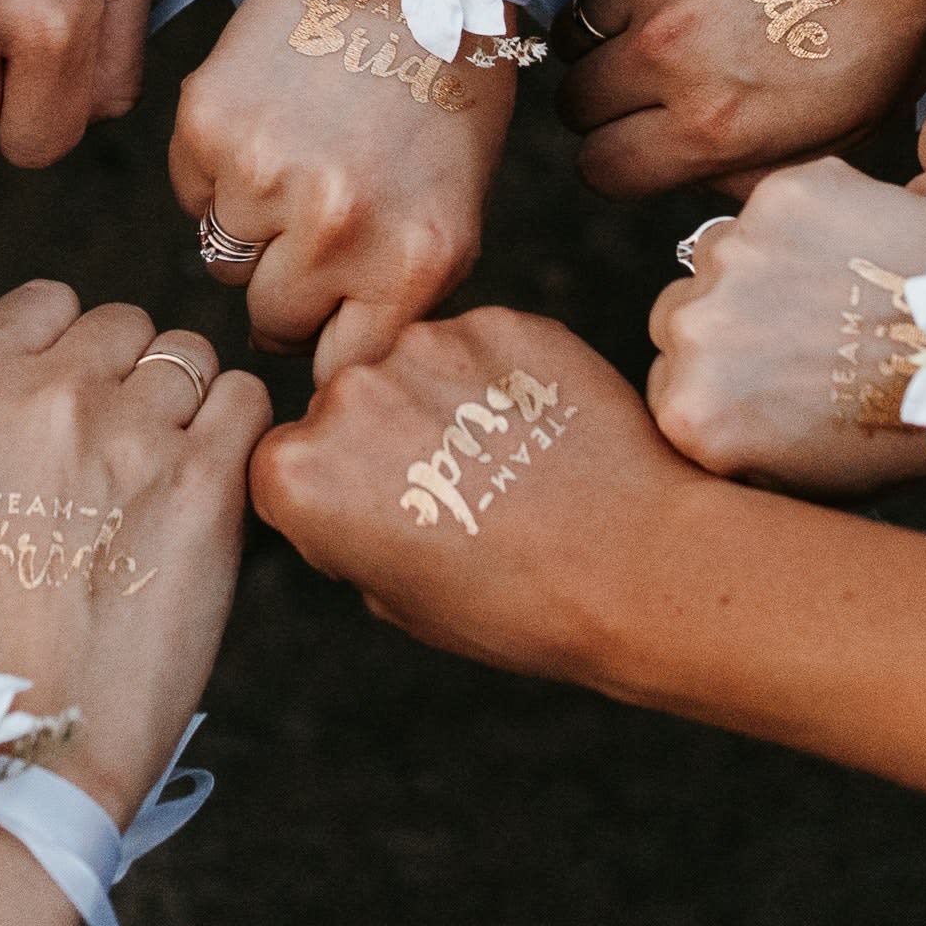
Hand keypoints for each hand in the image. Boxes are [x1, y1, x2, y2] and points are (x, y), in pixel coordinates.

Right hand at [0, 283, 268, 817]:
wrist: (37, 744)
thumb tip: (10, 406)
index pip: (47, 301)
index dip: (73, 346)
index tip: (85, 394)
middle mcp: (49, 398)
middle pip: (126, 324)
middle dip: (135, 376)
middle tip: (132, 453)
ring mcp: (131, 434)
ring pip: (192, 356)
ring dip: (190, 407)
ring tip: (171, 481)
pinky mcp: (205, 480)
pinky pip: (247, 399)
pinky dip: (241, 434)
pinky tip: (216, 488)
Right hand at [168, 0, 514, 373]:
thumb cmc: (449, 84)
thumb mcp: (456, 209)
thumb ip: (396, 291)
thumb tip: (333, 358)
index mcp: (415, 261)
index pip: (344, 370)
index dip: (330, 352)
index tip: (326, 335)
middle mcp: (339, 228)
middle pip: (272, 321)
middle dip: (288, 288)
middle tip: (314, 230)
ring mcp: (266, 175)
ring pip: (223, 259)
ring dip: (249, 228)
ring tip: (299, 158)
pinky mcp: (209, 122)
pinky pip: (190, 193)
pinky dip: (217, 172)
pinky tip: (267, 120)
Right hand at [245, 307, 710, 688]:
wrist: (638, 568)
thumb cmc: (516, 604)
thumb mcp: (394, 599)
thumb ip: (344, 529)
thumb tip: (354, 486)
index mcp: (300, 473)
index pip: (287, 460)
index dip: (335, 492)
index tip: (384, 515)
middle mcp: (350, 393)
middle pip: (347, 401)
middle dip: (386, 435)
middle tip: (454, 490)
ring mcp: (428, 346)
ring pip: (417, 363)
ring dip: (445, 397)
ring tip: (507, 462)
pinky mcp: (501, 321)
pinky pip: (484, 343)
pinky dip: (504, 376)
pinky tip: (542, 431)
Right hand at [557, 0, 925, 197]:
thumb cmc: (904, 13)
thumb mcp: (852, 124)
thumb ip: (762, 160)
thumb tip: (705, 171)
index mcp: (717, 122)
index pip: (603, 171)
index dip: (623, 166)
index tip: (647, 146)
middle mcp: (669, 55)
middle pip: (576, 104)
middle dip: (608, 106)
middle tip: (653, 89)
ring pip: (575, 34)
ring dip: (607, 39)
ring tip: (659, 27)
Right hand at [644, 160, 925, 497]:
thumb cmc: (920, 426)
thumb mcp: (807, 477)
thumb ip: (738, 438)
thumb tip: (716, 411)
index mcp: (689, 411)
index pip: (669, 380)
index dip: (722, 380)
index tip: (768, 380)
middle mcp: (693, 329)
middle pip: (679, 313)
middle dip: (731, 323)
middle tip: (806, 337)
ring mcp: (735, 254)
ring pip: (722, 253)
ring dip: (764, 267)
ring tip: (843, 292)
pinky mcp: (784, 196)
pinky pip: (774, 207)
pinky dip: (812, 222)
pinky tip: (864, 254)